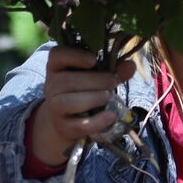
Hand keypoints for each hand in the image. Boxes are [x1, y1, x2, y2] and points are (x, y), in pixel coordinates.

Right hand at [29, 46, 135, 167]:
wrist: (66, 120)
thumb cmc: (82, 91)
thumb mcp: (94, 77)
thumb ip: (112, 70)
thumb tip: (131, 66)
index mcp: (57, 67)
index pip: (57, 55)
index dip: (74, 56)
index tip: (94, 59)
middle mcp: (51, 86)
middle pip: (67, 81)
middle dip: (95, 80)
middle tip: (113, 81)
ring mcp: (55, 108)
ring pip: (69, 103)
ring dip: (93, 98)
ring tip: (109, 97)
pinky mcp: (63, 127)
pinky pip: (78, 125)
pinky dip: (97, 121)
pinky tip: (111, 116)